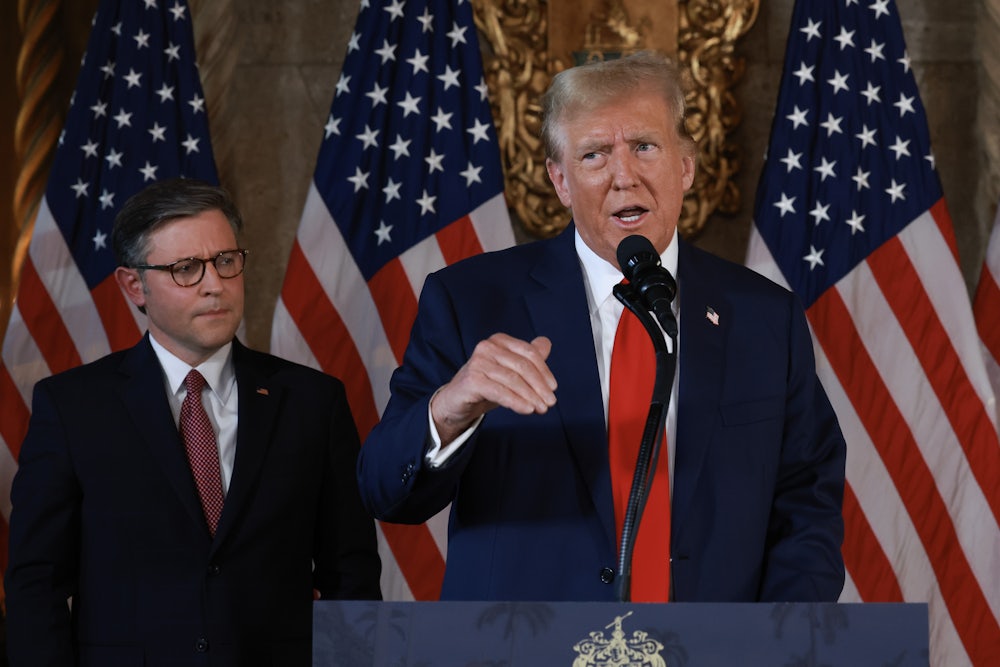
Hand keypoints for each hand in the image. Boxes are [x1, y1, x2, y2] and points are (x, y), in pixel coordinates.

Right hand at [430, 334, 557, 444]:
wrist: (457, 401)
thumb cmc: (486, 384)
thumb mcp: (510, 370)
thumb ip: (527, 357)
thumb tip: (546, 343)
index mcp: (499, 340)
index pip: (529, 353)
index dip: (544, 371)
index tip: (553, 389)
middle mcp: (487, 347)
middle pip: (523, 366)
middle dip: (539, 386)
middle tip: (550, 403)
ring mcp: (478, 362)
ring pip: (513, 380)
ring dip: (531, 396)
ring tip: (541, 409)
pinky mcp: (472, 380)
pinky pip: (500, 392)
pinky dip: (516, 402)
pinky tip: (527, 410)